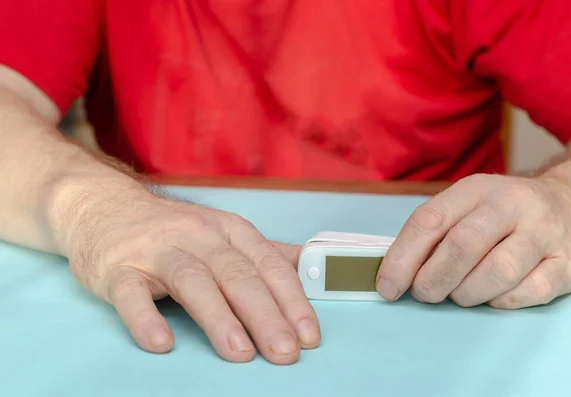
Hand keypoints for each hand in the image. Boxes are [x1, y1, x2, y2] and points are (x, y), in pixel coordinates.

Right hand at [64, 191, 319, 363]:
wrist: (104, 206)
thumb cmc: (173, 229)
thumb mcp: (223, 232)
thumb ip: (265, 253)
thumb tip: (311, 268)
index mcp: (229, 231)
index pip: (269, 265)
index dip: (292, 300)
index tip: (309, 336)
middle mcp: (197, 236)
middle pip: (236, 274)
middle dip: (265, 314)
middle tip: (284, 352)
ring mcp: (156, 250)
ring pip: (192, 280)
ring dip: (218, 317)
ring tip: (240, 352)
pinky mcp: (118, 268)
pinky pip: (131, 293)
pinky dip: (145, 317)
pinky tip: (162, 342)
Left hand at [376, 173, 570, 307]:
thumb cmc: (507, 215)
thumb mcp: (470, 207)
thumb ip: (435, 233)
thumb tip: (395, 273)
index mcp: (476, 189)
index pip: (429, 220)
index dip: (402, 258)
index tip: (387, 287)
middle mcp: (512, 204)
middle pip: (462, 246)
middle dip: (433, 280)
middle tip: (424, 294)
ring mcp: (544, 231)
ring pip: (496, 272)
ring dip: (466, 294)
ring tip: (460, 294)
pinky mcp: (569, 261)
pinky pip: (527, 293)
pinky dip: (501, 302)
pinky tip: (493, 296)